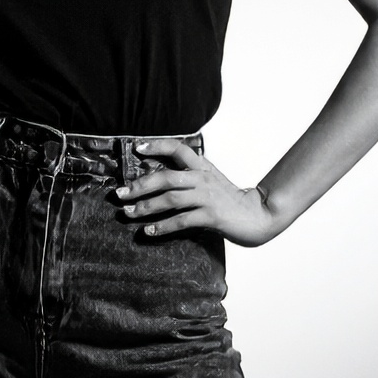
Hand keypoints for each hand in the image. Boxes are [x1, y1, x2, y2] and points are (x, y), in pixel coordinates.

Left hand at [114, 139, 281, 247]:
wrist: (256, 215)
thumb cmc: (228, 199)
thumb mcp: (209, 180)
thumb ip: (189, 176)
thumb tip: (157, 178)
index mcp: (202, 166)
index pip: (178, 149)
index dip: (157, 146)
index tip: (137, 148)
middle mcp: (203, 179)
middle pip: (166, 177)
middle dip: (140, 185)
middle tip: (120, 194)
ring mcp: (207, 197)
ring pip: (170, 199)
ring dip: (146, 207)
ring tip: (129, 213)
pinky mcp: (211, 216)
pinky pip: (181, 221)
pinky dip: (163, 226)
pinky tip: (149, 231)